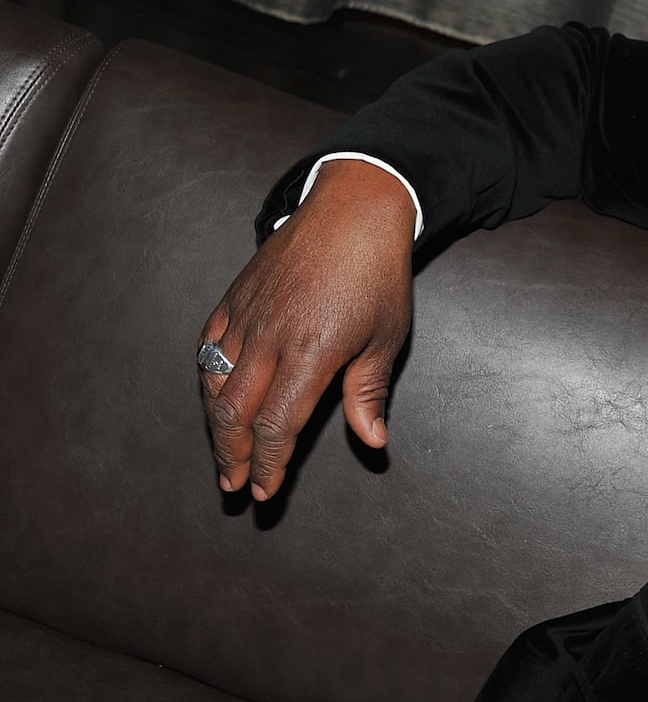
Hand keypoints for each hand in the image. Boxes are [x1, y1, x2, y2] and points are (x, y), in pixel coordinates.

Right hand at [198, 159, 416, 499]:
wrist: (352, 211)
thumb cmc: (377, 275)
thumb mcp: (386, 337)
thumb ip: (370, 392)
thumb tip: (372, 441)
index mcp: (310, 353)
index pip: (277, 426)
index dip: (268, 464)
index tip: (264, 491)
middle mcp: (269, 339)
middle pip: (235, 414)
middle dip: (233, 456)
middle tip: (234, 485)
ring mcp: (246, 317)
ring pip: (214, 386)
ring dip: (216, 427)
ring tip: (224, 455)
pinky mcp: (233, 299)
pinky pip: (208, 350)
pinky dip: (207, 382)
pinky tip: (215, 400)